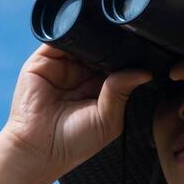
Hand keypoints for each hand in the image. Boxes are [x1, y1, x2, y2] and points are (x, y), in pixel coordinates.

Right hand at [0, 44, 154, 180]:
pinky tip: (80, 37)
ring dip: (92, 35)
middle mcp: (82, 74)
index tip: (141, 48)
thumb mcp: (107, 119)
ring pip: (82, 40)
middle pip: (101, 47)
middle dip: (111, 42)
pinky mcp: (42, 61)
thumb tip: (145, 72)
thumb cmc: (74, 142)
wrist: (38, 149)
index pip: (117, 62)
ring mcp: (62, 65)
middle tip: (124, 38)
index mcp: (101, 87)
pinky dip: (69, 34)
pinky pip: (57, 40)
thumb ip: (121, 92)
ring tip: (103, 38)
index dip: (127, 55)